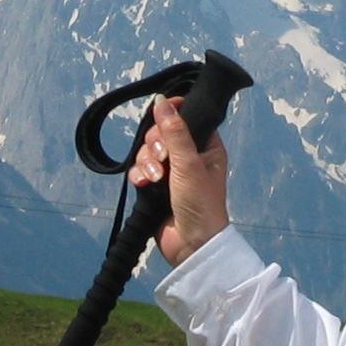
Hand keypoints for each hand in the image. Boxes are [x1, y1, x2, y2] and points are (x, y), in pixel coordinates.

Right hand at [129, 95, 229, 264]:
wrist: (191, 245)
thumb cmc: (201, 203)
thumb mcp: (189, 163)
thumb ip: (175, 132)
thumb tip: (163, 101)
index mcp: (206, 146)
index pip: (187, 117)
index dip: (173, 113)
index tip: (161, 114)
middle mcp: (188, 155)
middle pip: (161, 132)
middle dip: (155, 143)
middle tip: (162, 158)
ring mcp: (170, 171)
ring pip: (148, 150)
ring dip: (146, 161)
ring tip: (154, 178)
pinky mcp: (154, 187)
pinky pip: (139, 169)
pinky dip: (139, 174)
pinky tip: (144, 184)